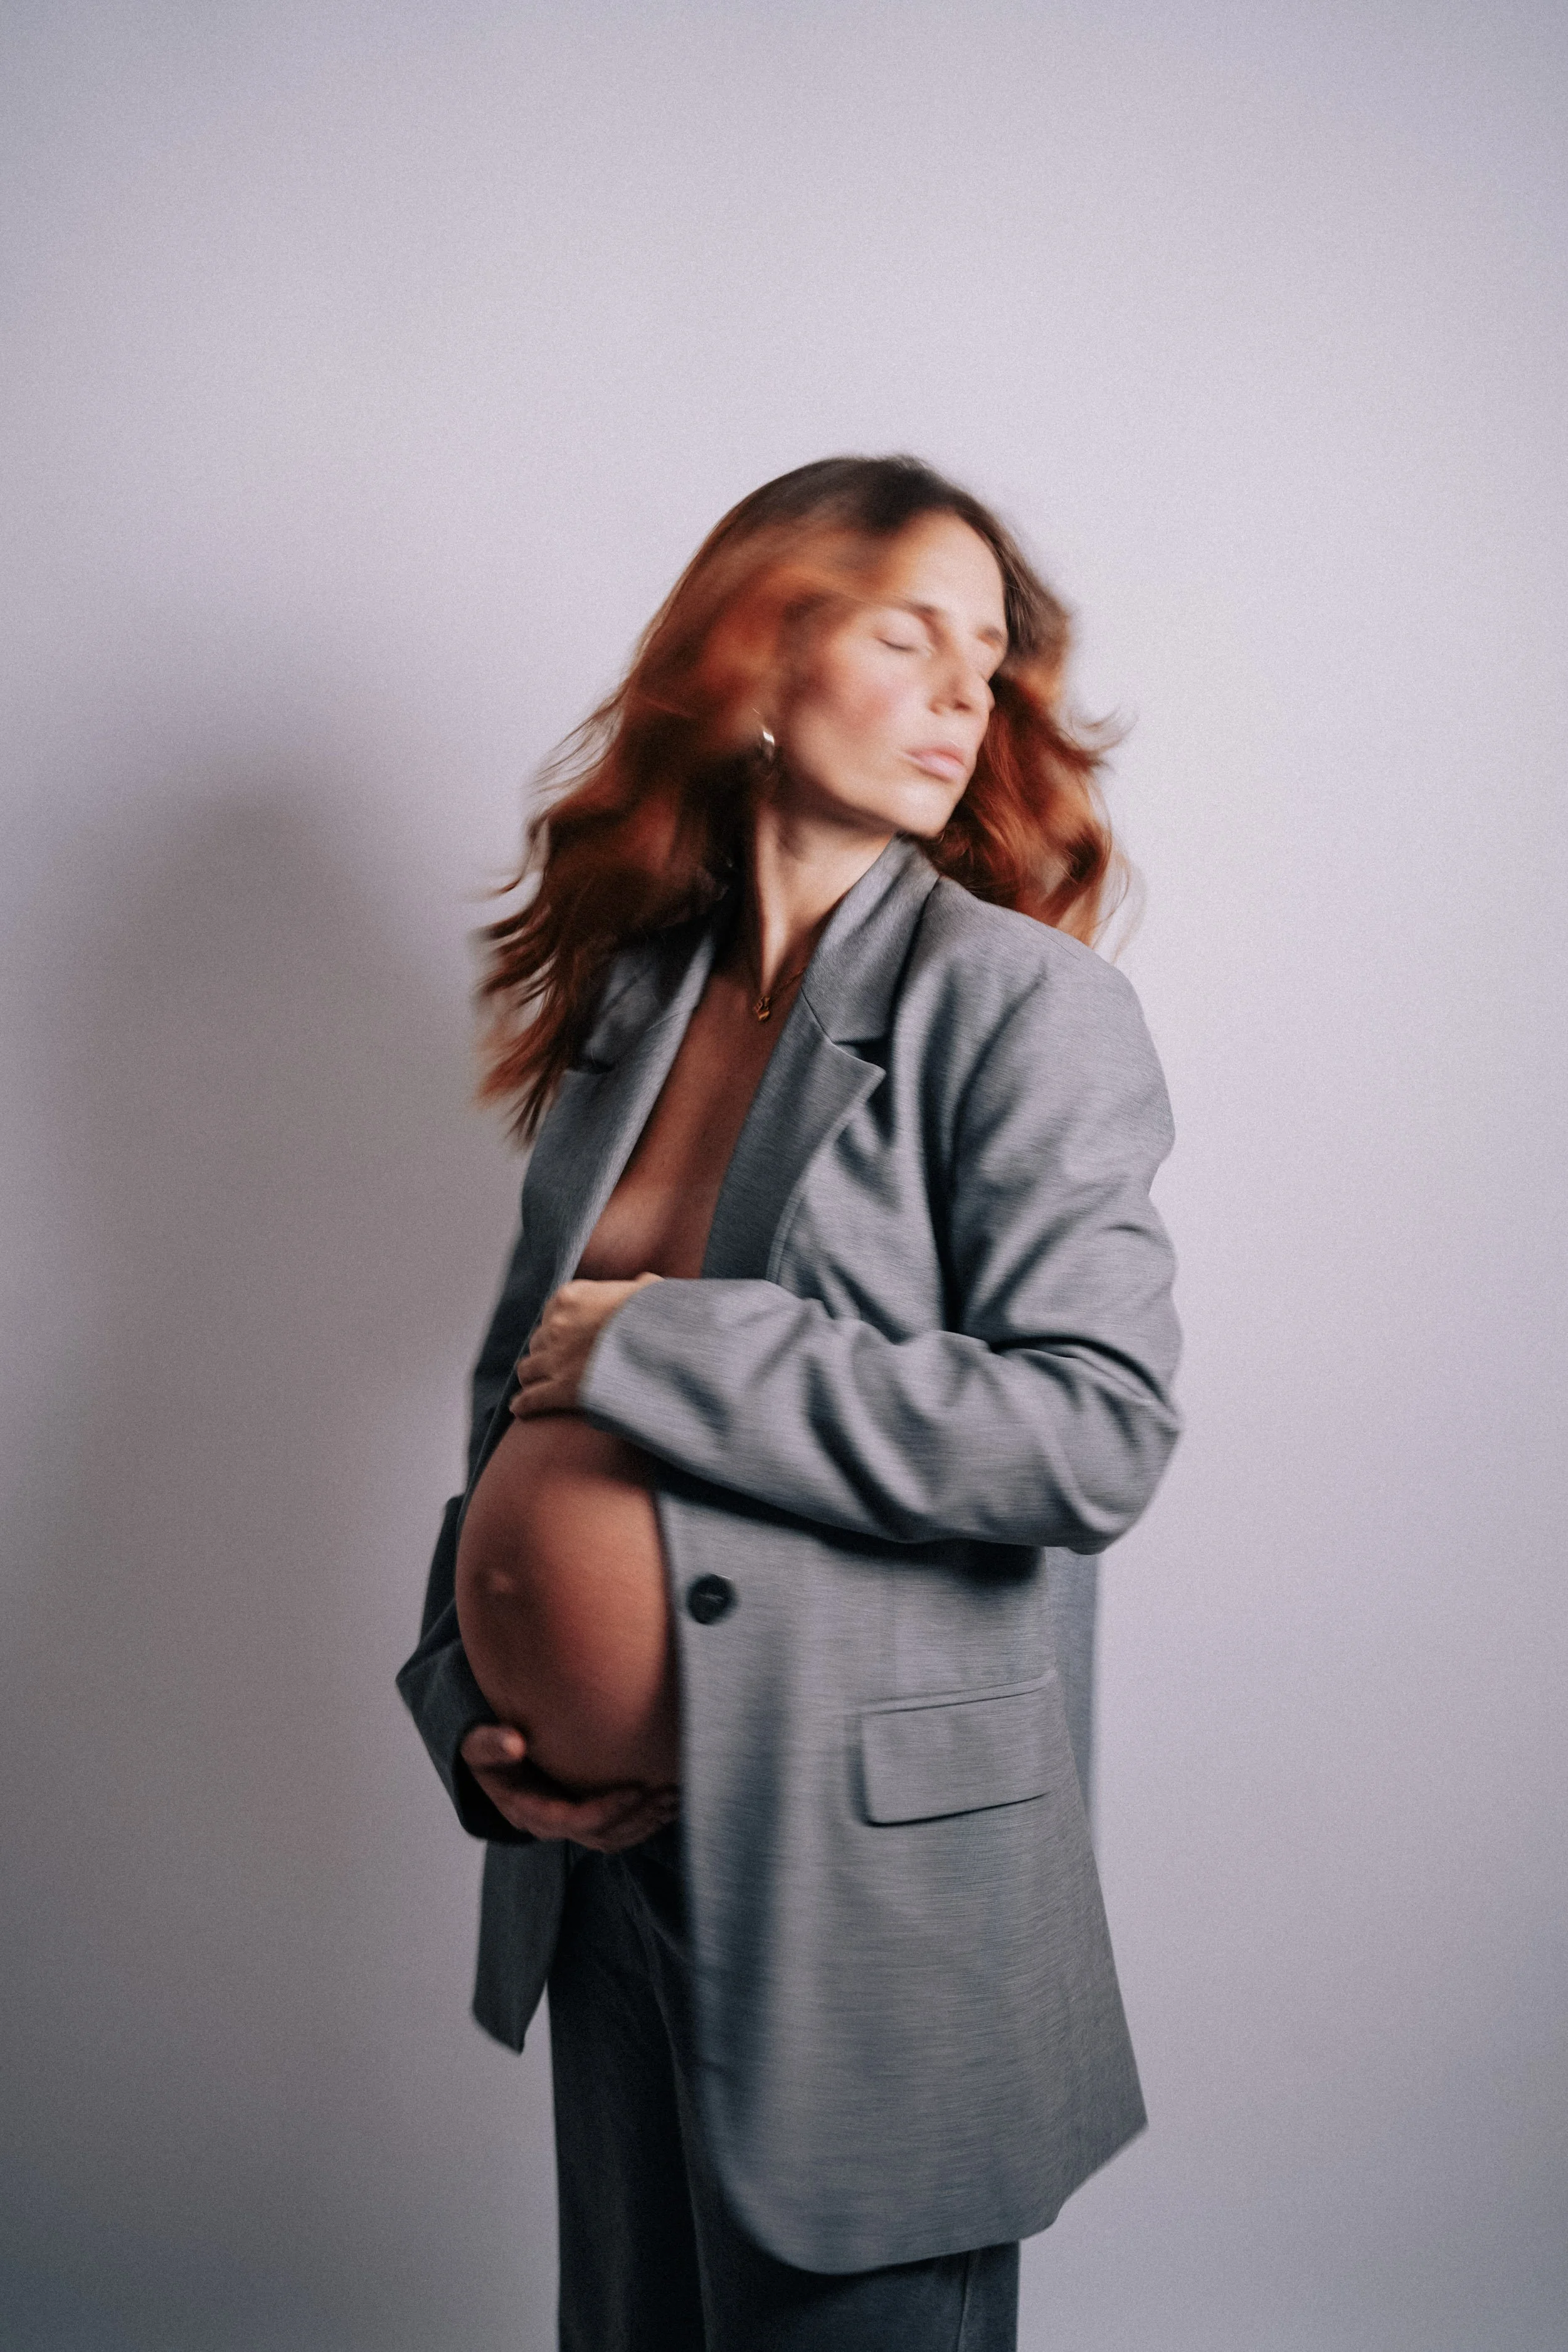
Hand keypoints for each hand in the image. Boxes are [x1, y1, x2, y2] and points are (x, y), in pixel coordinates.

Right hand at [459, 1723, 678, 1851]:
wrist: (488, 1760)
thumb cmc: (484, 1750)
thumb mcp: (476, 1746)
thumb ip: (489, 1744)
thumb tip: (513, 1744)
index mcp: (529, 1811)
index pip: (574, 1820)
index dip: (607, 1809)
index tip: (636, 1787)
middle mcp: (552, 1825)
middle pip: (602, 1835)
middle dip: (638, 1817)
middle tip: (669, 1793)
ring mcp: (569, 1824)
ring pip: (614, 1837)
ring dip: (647, 1822)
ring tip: (677, 1798)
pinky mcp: (583, 1816)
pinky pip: (618, 1829)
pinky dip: (644, 1820)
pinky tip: (668, 1802)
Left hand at [510, 1273, 661, 1417]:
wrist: (659, 1343)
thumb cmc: (657, 1316)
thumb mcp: (649, 1291)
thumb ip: (640, 1285)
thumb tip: (644, 1282)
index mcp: (570, 1297)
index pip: (552, 1312)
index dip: (560, 1325)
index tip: (568, 1335)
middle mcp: (557, 1325)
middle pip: (539, 1341)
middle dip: (547, 1351)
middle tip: (557, 1362)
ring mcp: (556, 1358)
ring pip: (528, 1369)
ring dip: (532, 1376)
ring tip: (534, 1384)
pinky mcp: (561, 1388)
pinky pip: (532, 1399)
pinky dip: (524, 1405)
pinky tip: (520, 1409)